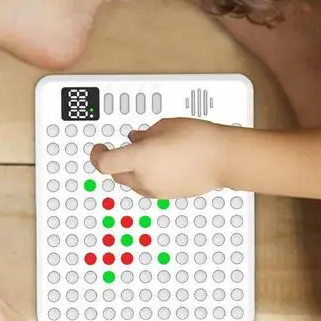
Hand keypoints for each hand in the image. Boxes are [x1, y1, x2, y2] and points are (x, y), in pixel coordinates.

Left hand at [90, 118, 228, 197]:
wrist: (224, 159)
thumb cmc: (199, 140)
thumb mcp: (165, 126)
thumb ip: (145, 135)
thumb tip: (137, 140)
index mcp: (139, 159)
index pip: (104, 163)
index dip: (97, 155)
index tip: (99, 148)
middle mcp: (144, 178)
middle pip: (117, 175)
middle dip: (118, 162)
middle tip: (128, 147)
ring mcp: (157, 190)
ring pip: (134, 183)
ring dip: (134, 170)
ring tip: (152, 152)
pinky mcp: (170, 195)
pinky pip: (151, 186)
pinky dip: (150, 176)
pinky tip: (165, 162)